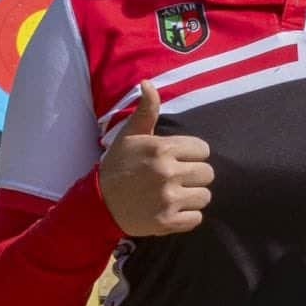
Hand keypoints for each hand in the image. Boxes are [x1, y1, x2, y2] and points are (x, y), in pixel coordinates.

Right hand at [98, 82, 214, 236]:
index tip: (178, 160)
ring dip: (193, 197)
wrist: (97, 204)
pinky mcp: (166, 222)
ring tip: (174, 195)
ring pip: (205, 196)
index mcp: (162, 149)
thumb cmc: (118, 166)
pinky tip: (172, 210)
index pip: (203, 150)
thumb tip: (148, 82)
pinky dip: (187, 217)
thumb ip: (147, 110)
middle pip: (208, 173)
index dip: (192, 155)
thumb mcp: (130, 135)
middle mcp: (167, 173)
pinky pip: (196, 218)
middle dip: (194, 176)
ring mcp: (167, 199)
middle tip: (176, 179)